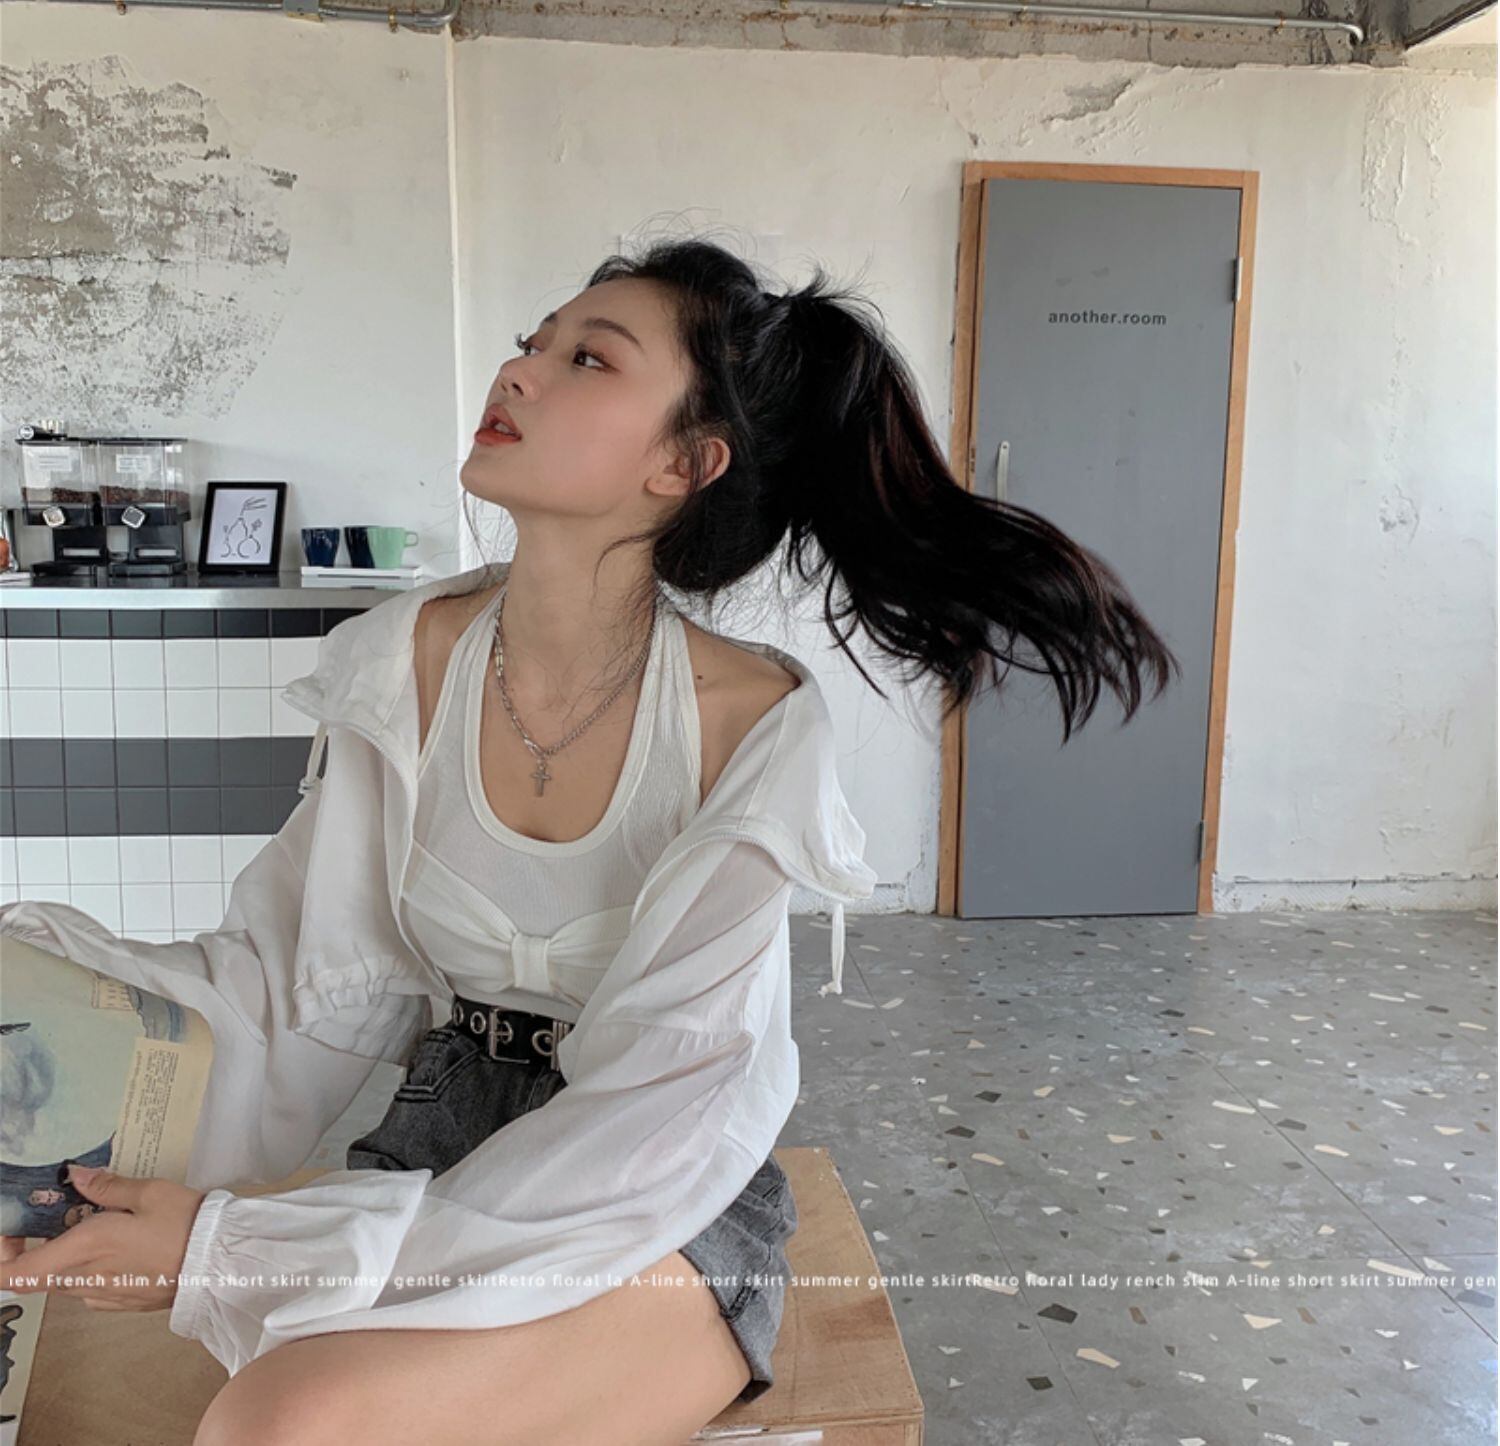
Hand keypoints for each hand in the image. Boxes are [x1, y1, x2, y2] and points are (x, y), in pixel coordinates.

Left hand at [0, 1165, 206, 1311]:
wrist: (219, 1264)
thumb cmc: (184, 1224)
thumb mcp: (148, 1192)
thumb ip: (105, 1186)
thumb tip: (73, 1175)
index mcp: (84, 1248)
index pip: (15, 1273)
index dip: (2, 1256)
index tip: (12, 1231)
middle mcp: (83, 1279)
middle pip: (36, 1275)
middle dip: (34, 1247)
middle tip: (54, 1216)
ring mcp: (101, 1295)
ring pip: (62, 1280)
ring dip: (64, 1257)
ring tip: (93, 1226)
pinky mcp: (119, 1303)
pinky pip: (86, 1288)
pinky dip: (88, 1268)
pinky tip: (117, 1248)